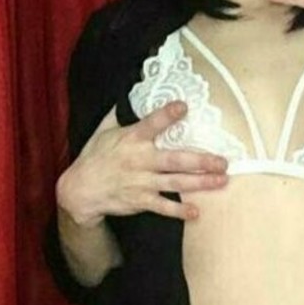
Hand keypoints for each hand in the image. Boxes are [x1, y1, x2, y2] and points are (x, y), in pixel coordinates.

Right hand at [58, 101, 229, 225]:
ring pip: (176, 182)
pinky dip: (179, 211)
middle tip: (223, 160)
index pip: (152, 123)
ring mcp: (142, 182)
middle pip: (175, 159)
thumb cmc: (94, 157)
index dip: (167, 115)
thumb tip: (130, 92)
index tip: (184, 106)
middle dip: (201, 160)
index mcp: (132, 138)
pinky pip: (163, 206)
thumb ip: (119, 113)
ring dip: (200, 182)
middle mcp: (140, 160)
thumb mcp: (103, 130)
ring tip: (221, 181)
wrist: (80, 190)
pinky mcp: (140, 200)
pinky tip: (196, 212)